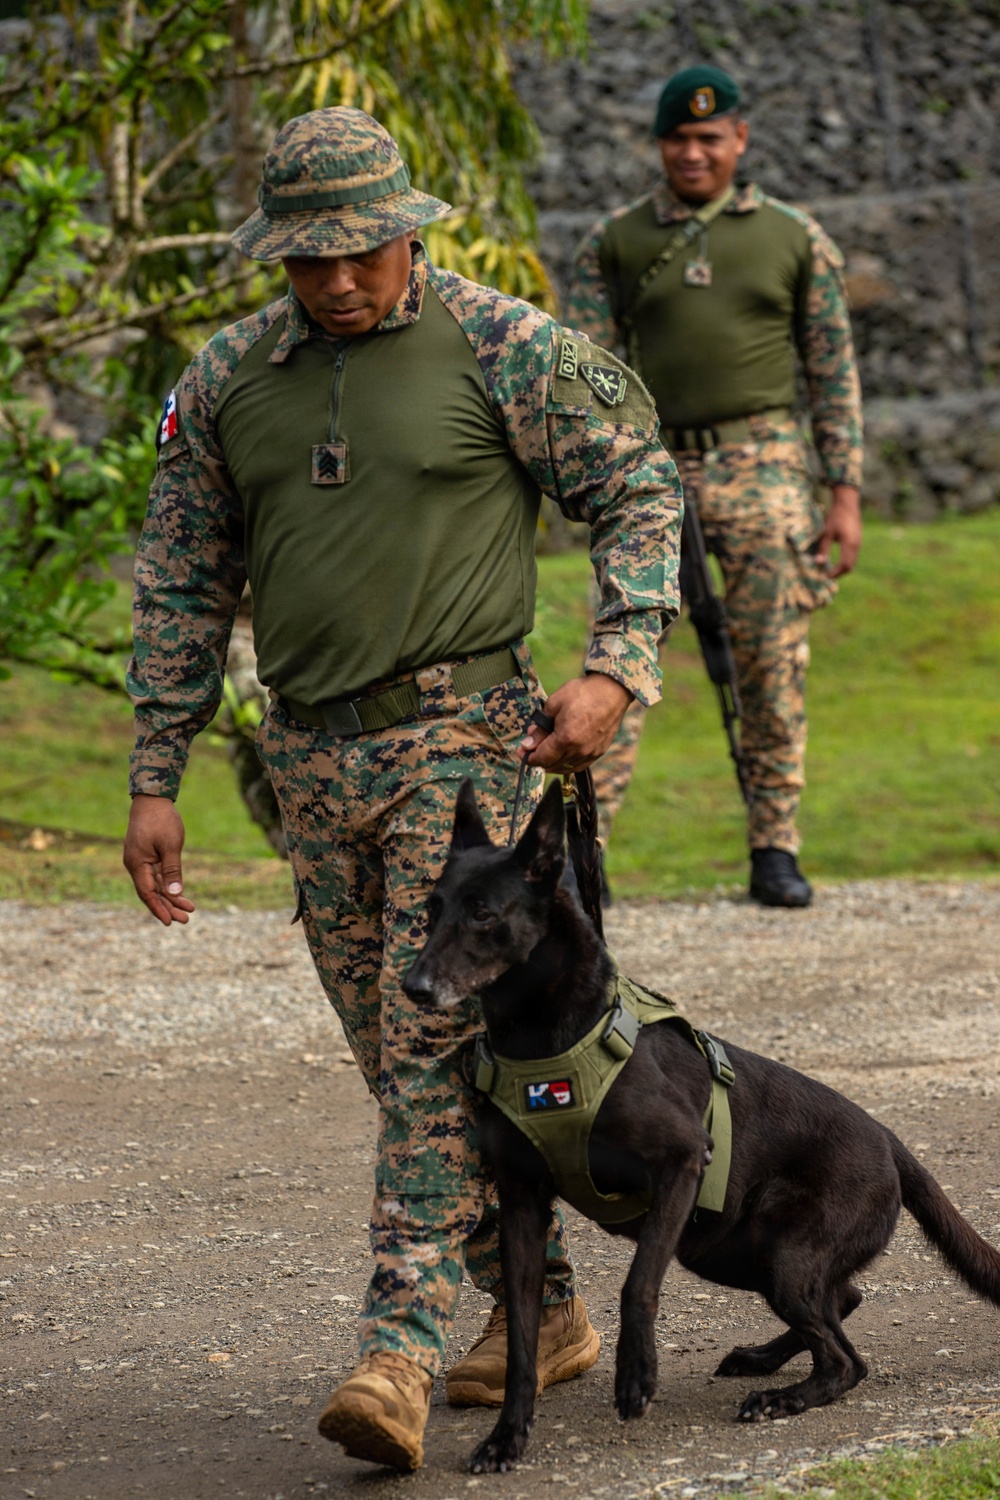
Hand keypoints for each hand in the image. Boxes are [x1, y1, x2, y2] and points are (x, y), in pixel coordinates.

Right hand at [123, 794, 194, 925]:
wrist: (152, 798)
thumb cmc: (161, 819)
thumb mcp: (170, 845)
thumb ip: (172, 870)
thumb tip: (174, 894)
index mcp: (137, 863)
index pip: (147, 893)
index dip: (159, 908)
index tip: (170, 922)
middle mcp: (135, 864)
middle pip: (151, 892)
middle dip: (168, 906)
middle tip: (186, 920)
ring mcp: (139, 860)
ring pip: (154, 885)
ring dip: (170, 897)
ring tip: (188, 910)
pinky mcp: (146, 856)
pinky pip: (155, 875)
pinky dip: (167, 885)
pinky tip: (179, 894)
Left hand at [521, 674, 632, 772]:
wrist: (611, 690)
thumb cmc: (583, 693)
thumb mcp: (554, 705)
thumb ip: (540, 729)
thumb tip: (528, 744)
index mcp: (567, 739)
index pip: (542, 759)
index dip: (528, 757)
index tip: (521, 751)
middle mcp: (580, 750)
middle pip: (552, 765)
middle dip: (538, 758)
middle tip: (531, 746)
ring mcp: (591, 753)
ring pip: (565, 768)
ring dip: (552, 762)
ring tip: (546, 748)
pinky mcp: (599, 752)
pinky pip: (578, 765)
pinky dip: (566, 763)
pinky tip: (561, 754)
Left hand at [815, 483, 861, 578]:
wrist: (847, 504)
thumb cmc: (836, 517)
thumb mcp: (827, 533)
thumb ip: (823, 549)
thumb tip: (818, 563)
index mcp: (849, 544)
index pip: (845, 565)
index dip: (835, 572)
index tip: (825, 575)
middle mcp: (856, 545)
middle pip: (850, 566)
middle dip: (839, 573)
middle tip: (827, 575)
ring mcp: (859, 543)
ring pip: (852, 561)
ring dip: (842, 568)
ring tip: (830, 570)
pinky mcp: (858, 541)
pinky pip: (853, 556)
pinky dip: (845, 562)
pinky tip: (836, 562)